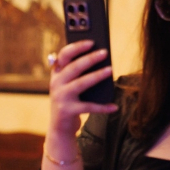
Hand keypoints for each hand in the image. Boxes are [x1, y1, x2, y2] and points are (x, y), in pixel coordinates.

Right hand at [42, 40, 117, 169]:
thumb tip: (99, 57)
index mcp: (57, 74)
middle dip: (89, 58)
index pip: (63, 56)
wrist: (60, 128)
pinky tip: (113, 106)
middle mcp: (56, 84)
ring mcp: (61, 98)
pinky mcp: (67, 111)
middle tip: (105, 52)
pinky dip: (102, 107)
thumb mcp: (69, 85)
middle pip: (73, 67)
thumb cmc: (69, 101)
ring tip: (110, 70)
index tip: (91, 41)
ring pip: (80, 84)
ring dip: (96, 76)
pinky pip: (88, 107)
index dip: (76, 47)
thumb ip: (77, 72)